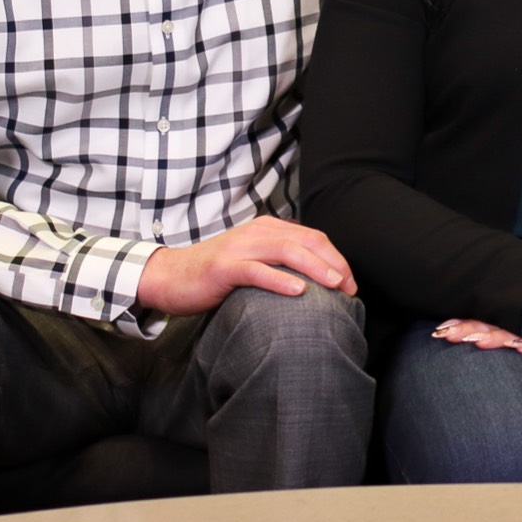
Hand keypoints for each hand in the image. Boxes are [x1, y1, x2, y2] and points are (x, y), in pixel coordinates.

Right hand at [137, 215, 356, 315]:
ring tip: (335, 285)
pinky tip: (299, 292)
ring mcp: (240, 248)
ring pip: (287, 251)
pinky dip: (280, 280)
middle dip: (333, 263)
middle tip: (350, 287)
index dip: (336, 258)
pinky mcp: (224, 267)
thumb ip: (279, 263)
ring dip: (315, 268)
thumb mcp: (253, 261)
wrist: (170, 276)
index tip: (351, 283)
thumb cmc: (215, 274)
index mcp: (268, 229)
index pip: (313, 238)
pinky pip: (257, 271)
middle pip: (306, 241)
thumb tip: (315, 282)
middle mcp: (257, 232)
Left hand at [430, 317, 521, 368]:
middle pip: (499, 327)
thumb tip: (514, 344)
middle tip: (442, 334)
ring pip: (519, 335)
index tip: (443, 328)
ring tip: (468, 341)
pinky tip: (516, 348)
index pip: (495, 323)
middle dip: (470, 330)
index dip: (470, 325)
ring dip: (493, 337)